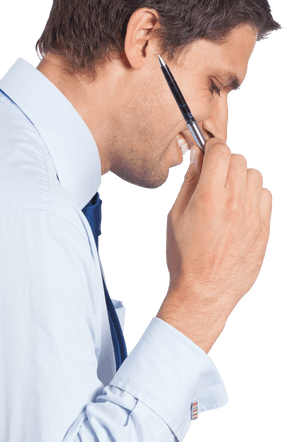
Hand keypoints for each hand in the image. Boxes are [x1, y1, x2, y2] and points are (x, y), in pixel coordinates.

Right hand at [158, 138, 272, 351]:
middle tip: (215, 180)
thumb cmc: (185, 259)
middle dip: (225, 164)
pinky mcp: (264, 229)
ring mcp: (253, 216)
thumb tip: (198, 159)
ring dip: (242, 179)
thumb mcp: (175, 218)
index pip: (220, 150)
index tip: (208, 155)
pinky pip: (266, 196)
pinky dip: (254, 197)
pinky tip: (241, 210)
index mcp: (209, 197)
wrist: (205, 293)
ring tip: (229, 196)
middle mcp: (234, 203)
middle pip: (239, 160)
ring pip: (255, 176)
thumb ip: (188, 184)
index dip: (212, 149)